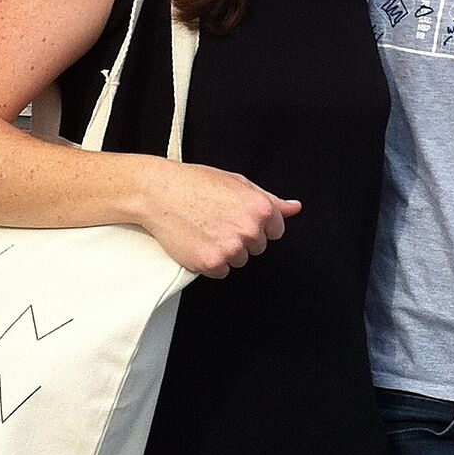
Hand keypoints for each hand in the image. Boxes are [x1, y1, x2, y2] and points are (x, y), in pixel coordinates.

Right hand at [137, 160, 300, 278]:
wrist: (159, 193)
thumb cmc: (195, 183)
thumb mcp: (238, 183)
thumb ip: (271, 199)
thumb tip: (294, 208)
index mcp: (261, 208)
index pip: (276, 230)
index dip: (256, 224)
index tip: (237, 216)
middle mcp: (249, 230)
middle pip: (257, 247)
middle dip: (241, 237)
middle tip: (217, 220)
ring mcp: (231, 249)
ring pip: (239, 260)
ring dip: (225, 251)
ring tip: (205, 229)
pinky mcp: (211, 264)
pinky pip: (220, 271)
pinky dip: (209, 261)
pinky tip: (198, 241)